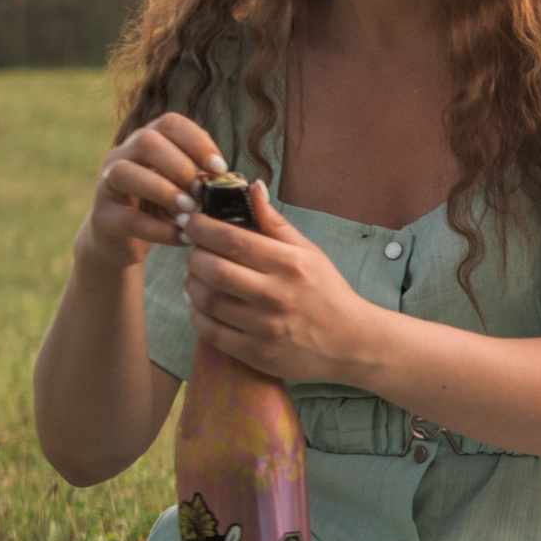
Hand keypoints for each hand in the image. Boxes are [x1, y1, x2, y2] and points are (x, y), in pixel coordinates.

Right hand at [80, 113, 224, 272]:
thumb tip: (239, 184)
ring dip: (163, 191)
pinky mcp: (102, 217)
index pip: (171, 123)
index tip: (220, 167)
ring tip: (190, 211)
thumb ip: (205, 182)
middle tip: (201, 191)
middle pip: (146, 141)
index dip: (197, 141)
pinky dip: (158, 229)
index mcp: (148, 142)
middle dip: (180, 165)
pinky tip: (182, 237)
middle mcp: (123, 155)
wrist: (124, 240)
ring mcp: (106, 184)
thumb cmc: (164, 207)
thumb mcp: (187, 190)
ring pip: (125, 173)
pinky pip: (126, 217)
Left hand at [182, 183, 377, 383]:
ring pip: (207, 300)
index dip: (202, 227)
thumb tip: (252, 187)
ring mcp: (266, 328)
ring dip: (191, 282)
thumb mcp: (309, 252)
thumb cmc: (327, 292)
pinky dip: (197, 313)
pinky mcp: (256, 353)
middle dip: (193, 255)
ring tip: (195, 274)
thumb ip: (275, 223)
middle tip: (192, 249)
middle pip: (213, 269)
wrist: (350, 343)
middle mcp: (277, 296)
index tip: (189, 220)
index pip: (233, 240)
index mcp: (290, 265)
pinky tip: (200, 302)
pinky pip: (211, 331)